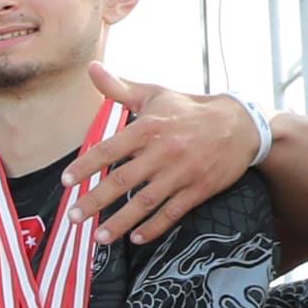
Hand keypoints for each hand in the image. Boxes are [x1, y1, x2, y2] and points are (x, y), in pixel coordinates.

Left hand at [81, 74, 262, 244]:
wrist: (240, 124)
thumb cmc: (189, 109)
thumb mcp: (155, 94)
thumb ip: (119, 88)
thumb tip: (91, 68)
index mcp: (149, 127)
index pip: (109, 149)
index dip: (86, 166)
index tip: (66, 181)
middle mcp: (163, 151)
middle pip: (122, 180)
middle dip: (95, 201)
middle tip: (74, 217)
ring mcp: (182, 173)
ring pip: (145, 202)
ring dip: (120, 223)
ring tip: (99, 238)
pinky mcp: (199, 189)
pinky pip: (172, 213)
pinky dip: (154, 228)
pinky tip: (136, 239)